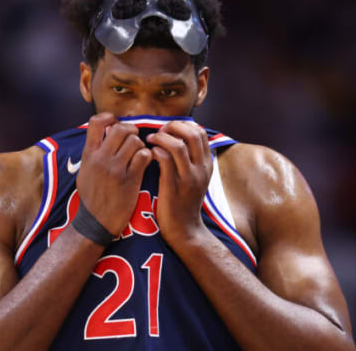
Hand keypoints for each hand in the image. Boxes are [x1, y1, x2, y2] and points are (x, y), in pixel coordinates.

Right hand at [76, 113, 152, 235]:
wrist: (95, 223)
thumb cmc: (91, 196)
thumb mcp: (84, 171)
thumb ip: (93, 151)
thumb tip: (102, 131)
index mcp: (88, 154)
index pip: (96, 122)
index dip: (109, 118)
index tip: (115, 123)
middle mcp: (101, 159)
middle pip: (120, 128)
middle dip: (130, 130)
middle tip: (133, 139)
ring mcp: (116, 169)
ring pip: (135, 141)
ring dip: (140, 145)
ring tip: (138, 154)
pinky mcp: (130, 180)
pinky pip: (144, 156)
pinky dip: (147, 157)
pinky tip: (144, 164)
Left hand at [146, 121, 212, 244]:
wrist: (184, 231)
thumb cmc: (183, 202)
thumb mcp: (194, 178)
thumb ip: (189, 159)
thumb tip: (176, 138)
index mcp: (207, 164)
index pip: (200, 132)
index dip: (183, 125)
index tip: (168, 129)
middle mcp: (201, 169)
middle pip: (192, 134)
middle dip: (172, 127)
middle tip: (159, 132)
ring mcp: (189, 178)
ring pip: (178, 145)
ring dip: (161, 137)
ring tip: (150, 140)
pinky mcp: (174, 187)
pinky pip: (165, 160)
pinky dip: (155, 151)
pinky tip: (148, 154)